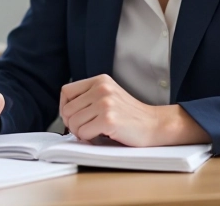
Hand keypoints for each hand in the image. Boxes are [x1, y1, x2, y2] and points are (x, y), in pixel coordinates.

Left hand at [59, 74, 208, 146]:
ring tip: (94, 133)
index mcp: (100, 80)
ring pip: (73, 122)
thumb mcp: (108, 96)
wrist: (154, 125)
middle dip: (72, 124)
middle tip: (84, 130)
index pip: (66, 91)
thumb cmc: (130, 115)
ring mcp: (105, 103)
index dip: (64, 107)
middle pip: (67, 109)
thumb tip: (65, 113)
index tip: (71, 117)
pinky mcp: (109, 119)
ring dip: (80, 133)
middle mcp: (102, 88)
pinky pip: (84, 133)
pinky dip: (88, 139)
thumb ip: (89, 98)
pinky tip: (100, 137)